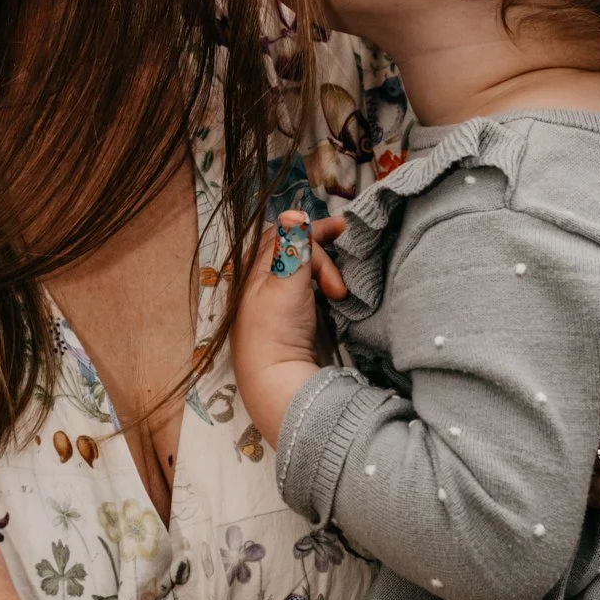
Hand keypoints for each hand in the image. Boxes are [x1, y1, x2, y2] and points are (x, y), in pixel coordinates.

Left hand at [230, 211, 346, 447]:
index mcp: (254, 273)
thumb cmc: (276, 332)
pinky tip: (338, 297)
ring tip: (341, 290)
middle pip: (295, 254)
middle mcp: (264, 286)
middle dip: (322, 253)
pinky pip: (311, 294)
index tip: (341, 229)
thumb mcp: (285, 283)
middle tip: (346, 264)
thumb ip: (292, 248)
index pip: (282, 236)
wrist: (280, 386)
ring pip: (305, 274)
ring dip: (326, 273)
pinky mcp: (293, 326)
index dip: (309, 229)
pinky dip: (325, 289)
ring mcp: (279, 307)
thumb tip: (293, 213)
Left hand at [590, 169, 599, 551]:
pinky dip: (578, 479)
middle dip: (583, 382)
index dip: (591, 338)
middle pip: (593, 382)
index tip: (573, 333)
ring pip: (590, 431)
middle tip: (560, 375)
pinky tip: (570, 463)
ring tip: (563, 417)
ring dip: (579, 427)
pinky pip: (597, 486)